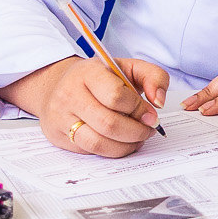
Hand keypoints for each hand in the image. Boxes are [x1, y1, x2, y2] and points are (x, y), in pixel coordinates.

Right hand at [0, 55, 170, 156]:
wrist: (59, 83)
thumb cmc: (99, 77)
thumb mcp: (128, 67)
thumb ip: (153, 76)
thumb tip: (159, 102)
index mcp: (88, 73)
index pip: (116, 96)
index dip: (139, 110)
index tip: (152, 115)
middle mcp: (70, 94)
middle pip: (108, 124)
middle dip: (136, 132)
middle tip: (148, 130)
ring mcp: (61, 117)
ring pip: (98, 142)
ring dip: (125, 146)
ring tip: (137, 139)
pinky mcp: (58, 136)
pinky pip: (89, 151)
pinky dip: (111, 151)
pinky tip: (120, 143)